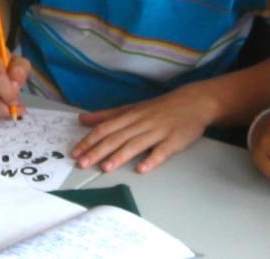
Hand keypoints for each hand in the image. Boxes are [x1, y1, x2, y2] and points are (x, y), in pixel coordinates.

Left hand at [72, 85, 218, 173]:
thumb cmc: (160, 108)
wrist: (194, 102)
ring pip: (136, 144)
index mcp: (130, 115)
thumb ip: (107, 115)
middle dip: (98, 151)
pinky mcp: (174, 140)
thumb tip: (82, 119)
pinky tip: (142, 169)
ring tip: (106, 167)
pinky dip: (152, 159)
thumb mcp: (132, 108)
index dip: (89, 140)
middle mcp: (141, 122)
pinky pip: (162, 150)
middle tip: (82, 163)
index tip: (75, 152)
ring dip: (120, 156)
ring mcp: (158, 131)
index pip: (105, 128)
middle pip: (117, 137)